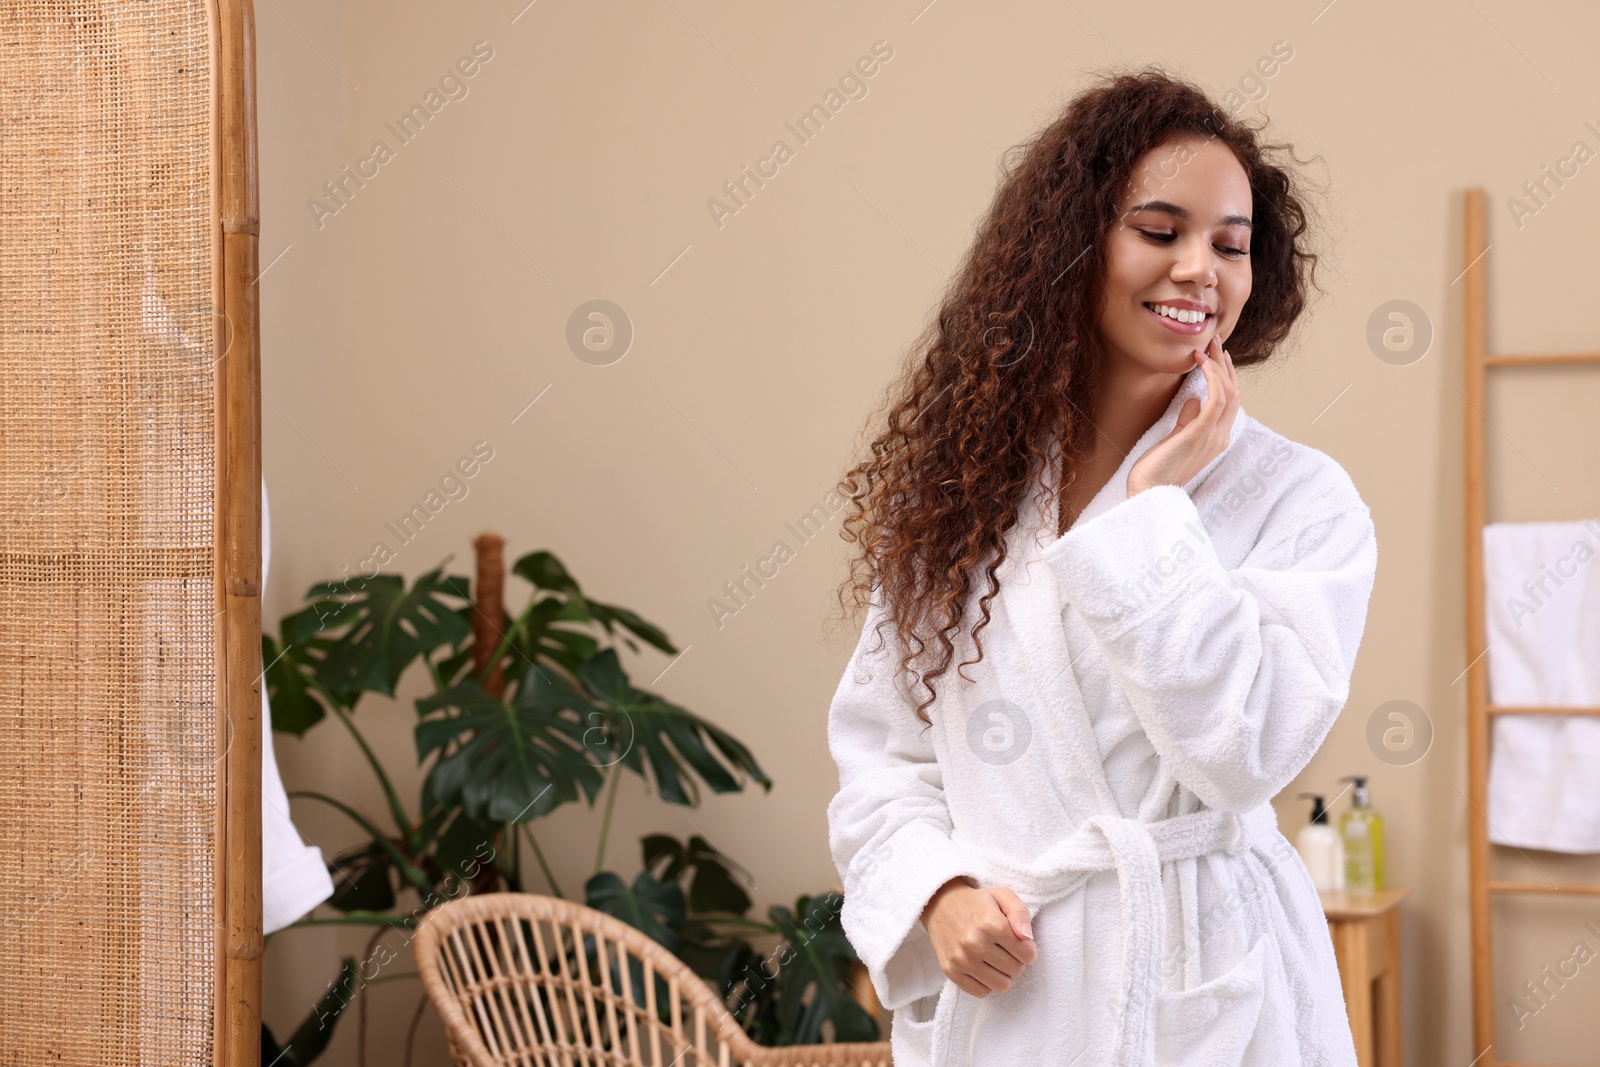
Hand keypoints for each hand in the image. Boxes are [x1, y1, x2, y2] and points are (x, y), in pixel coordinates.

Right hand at [919, 878, 1037, 996]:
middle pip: (1016, 970)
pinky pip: (981, 992)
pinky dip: (986, 983)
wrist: (939, 904)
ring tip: (996, 959)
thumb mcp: (1002, 896)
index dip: (1029, 951)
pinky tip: (983, 968)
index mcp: (990, 923)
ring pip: (1001, 985)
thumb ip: (1020, 914)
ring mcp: (961, 959)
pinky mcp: (950, 971)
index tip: (1021, 944)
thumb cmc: (977, 902)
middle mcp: (975, 943)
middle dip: (1017, 961)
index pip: (1027, 955)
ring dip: (1003, 974)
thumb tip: (1028, 938)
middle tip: (1006, 950)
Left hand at [1127, 334, 1238, 495]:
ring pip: (1228, 392)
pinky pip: (1215, 399)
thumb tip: (1194, 400)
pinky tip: (1203, 363)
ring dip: (1218, 365)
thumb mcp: (1176, 439)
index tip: (1216, 355)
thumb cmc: (1157, 469)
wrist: (1148, 492)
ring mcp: (1213, 436)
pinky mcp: (1199, 434)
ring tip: (1207, 346)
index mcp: (1216, 438)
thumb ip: (1188, 420)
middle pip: (1233, 393)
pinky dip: (1212, 378)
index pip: (1229, 402)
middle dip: (1225, 364)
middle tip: (1214, 340)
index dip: (1226, 376)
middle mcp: (1220, 437)